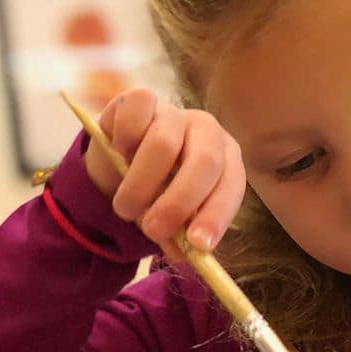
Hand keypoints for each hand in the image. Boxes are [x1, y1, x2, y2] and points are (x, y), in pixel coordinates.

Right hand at [84, 88, 245, 260]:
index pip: (231, 185)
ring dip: (141, 186)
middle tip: (153, 231)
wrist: (119, 162)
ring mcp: (175, 113)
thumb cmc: (158, 193)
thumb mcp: (172, 218)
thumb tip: (185, 252)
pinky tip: (119, 156)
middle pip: (204, 162)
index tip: (198, 245)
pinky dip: (123, 143)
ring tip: (126, 209)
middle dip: (179, 202)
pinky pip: (133, 118)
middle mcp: (207, 132)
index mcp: (226, 161)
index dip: (216, 215)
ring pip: (163, 145)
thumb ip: (182, 233)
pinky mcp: (140, 99)